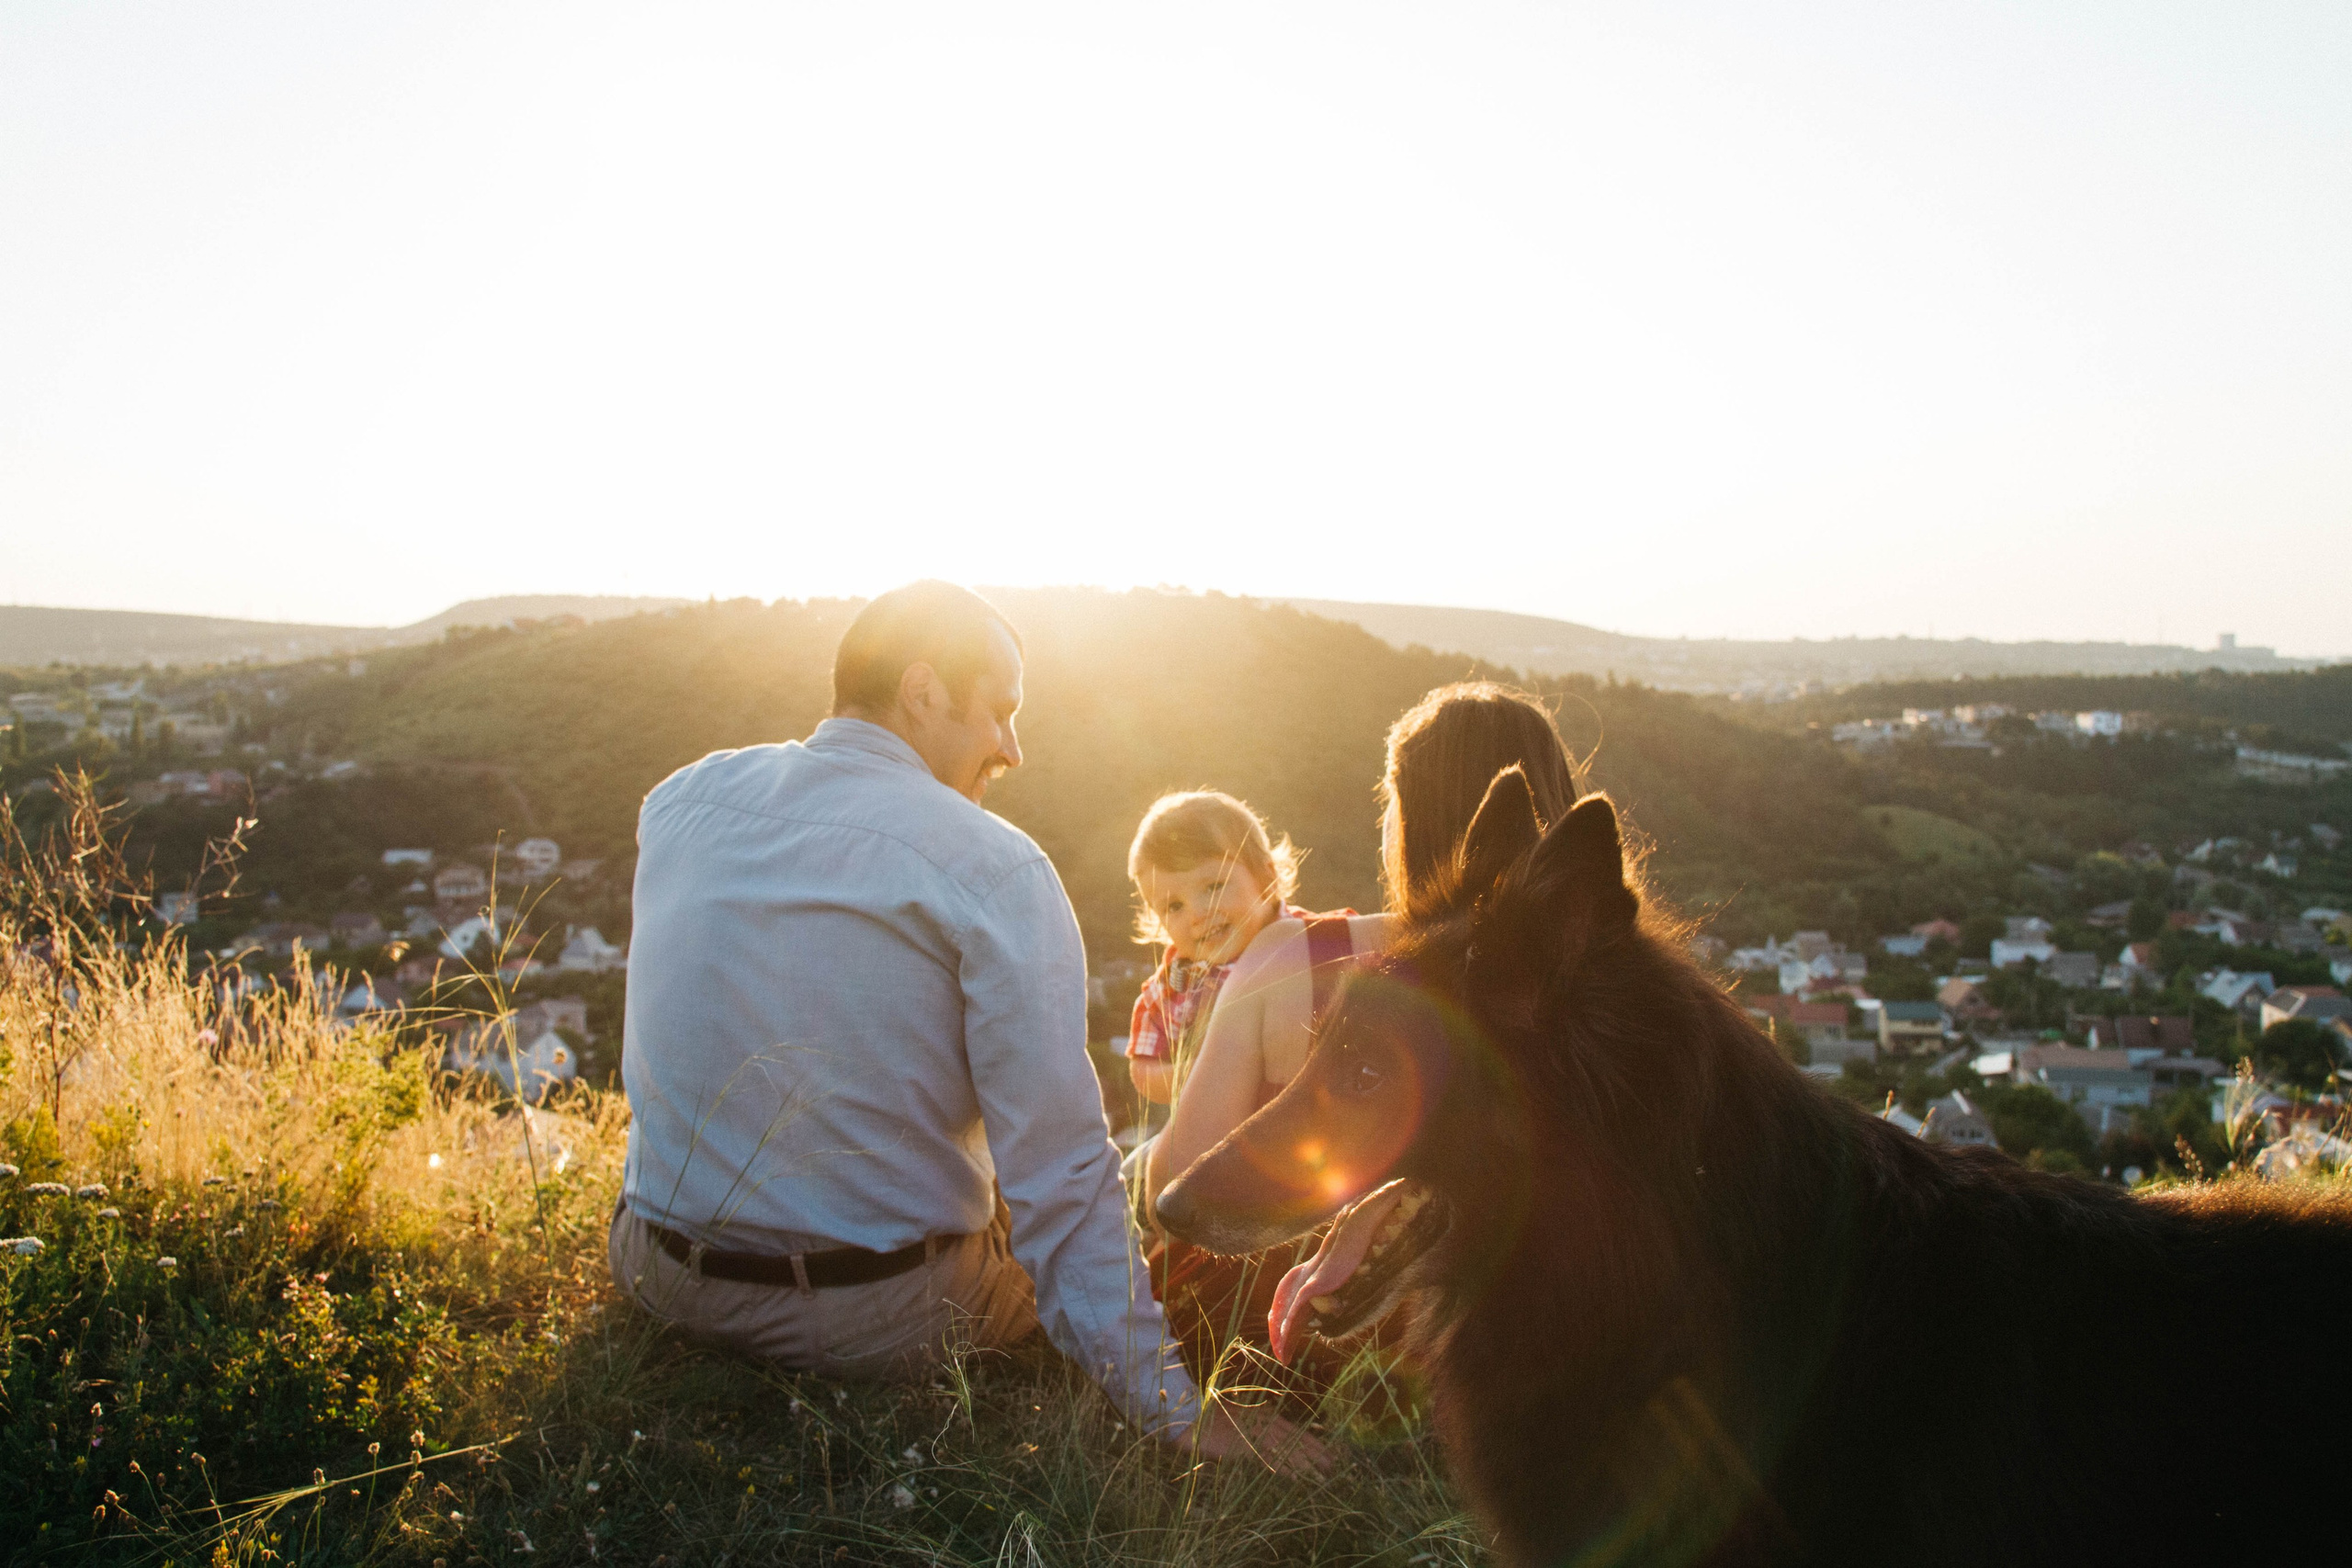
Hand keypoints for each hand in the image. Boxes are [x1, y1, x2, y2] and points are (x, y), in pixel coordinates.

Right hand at [1176, 1399, 1332, 1475]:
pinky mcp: (1248, 1446)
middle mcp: (1265, 1423)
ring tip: (1322, 1477)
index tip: (1327, 1452)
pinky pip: (1270, 1460)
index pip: (1295, 1431)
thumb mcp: (1240, 1421)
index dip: (1312, 1442)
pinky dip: (1284, 1470)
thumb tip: (1269, 1441)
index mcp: (1265, 1416)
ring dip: (1306, 1465)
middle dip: (1316, 1453)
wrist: (1194, 1420)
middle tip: (1333, 1465)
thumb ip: (1256, 1428)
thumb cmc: (1213, 1420)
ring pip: (1289, 1451)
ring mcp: (1257, 1434)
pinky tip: (1297, 1479)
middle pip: (1297, 1440)